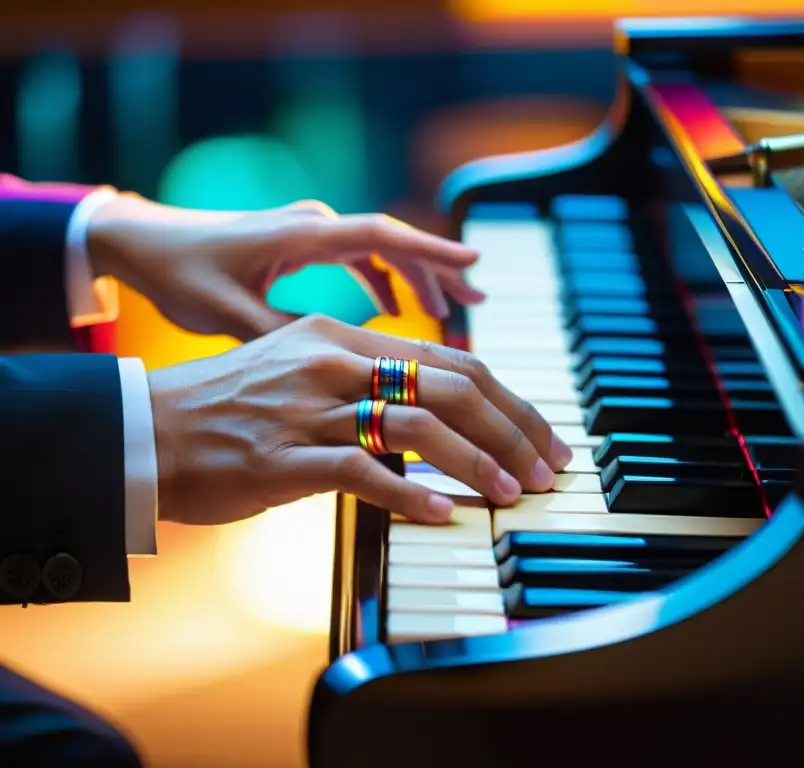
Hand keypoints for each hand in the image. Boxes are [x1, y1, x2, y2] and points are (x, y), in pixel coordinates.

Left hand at [86, 194, 484, 340]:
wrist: (142, 244)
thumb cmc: (182, 275)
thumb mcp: (229, 314)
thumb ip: (285, 334)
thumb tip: (335, 368)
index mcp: (301, 236)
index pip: (380, 237)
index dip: (430, 252)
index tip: (473, 264)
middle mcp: (313, 227)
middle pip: (391, 242)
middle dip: (436, 269)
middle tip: (476, 297)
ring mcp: (308, 233)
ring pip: (378, 251)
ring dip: (415, 276)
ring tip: (451, 308)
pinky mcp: (301, 245)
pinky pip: (358, 259)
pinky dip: (384, 280)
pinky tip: (399, 308)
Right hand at [148, 314, 574, 525]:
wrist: (144, 430)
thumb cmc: (230, 408)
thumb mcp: (303, 371)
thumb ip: (368, 381)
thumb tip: (438, 409)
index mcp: (343, 339)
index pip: (452, 361)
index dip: (508, 400)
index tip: (541, 436)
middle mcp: (332, 363)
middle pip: (449, 386)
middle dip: (511, 428)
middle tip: (547, 467)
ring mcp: (307, 409)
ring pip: (416, 424)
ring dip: (476, 461)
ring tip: (512, 492)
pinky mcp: (281, 457)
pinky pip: (360, 470)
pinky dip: (409, 493)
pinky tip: (443, 514)